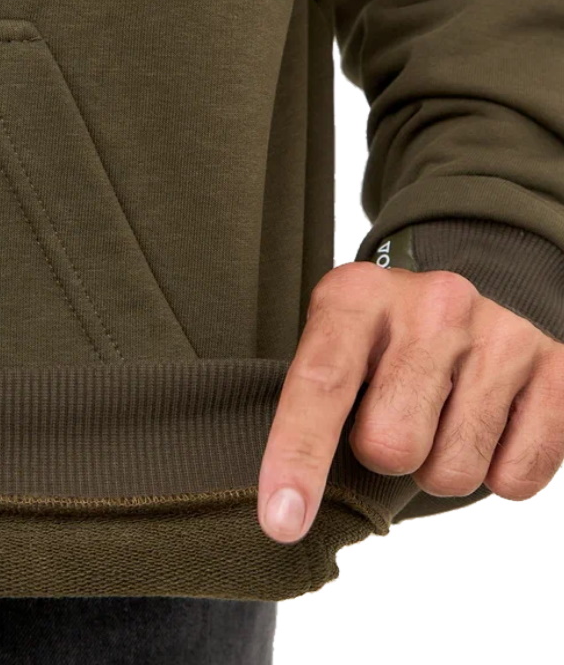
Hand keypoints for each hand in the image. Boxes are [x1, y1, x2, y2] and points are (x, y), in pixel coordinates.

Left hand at [257, 261, 563, 543]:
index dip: (296, 458)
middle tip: (393, 422)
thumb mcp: (337, 345)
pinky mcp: (557, 367)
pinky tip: (486, 423)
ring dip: (437, 468)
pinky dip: (493, 470)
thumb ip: (318, 404)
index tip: (280, 522)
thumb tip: (291, 503)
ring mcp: (501, 332)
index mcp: (359, 296)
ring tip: (439, 418)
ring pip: (452, 472)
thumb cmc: (386, 340)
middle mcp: (432, 304)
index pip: (321, 384)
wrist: (473, 297)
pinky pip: (514, 479)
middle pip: (391, 445)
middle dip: (383, 457)